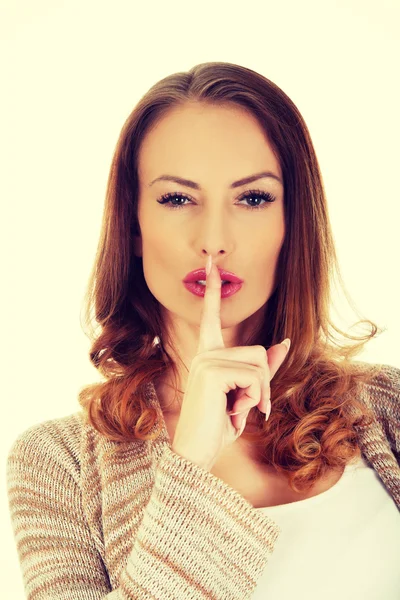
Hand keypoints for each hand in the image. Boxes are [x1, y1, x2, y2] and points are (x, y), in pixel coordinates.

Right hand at [171, 255, 289, 470]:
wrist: (196, 452)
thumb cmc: (218, 424)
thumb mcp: (246, 395)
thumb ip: (263, 369)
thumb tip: (283, 342)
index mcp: (208, 355)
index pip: (211, 316)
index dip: (212, 290)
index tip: (212, 263)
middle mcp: (204, 353)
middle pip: (260, 351)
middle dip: (264, 384)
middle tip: (247, 407)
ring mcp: (206, 360)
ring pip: (260, 364)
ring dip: (259, 394)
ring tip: (237, 410)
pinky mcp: (212, 370)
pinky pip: (254, 377)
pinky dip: (254, 399)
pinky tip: (235, 413)